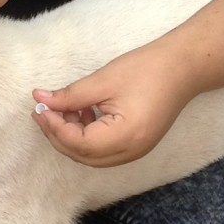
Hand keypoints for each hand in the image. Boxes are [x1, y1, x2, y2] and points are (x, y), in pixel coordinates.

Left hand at [32, 50, 193, 166]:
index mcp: (124, 137)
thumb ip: (69, 95)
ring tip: (62, 109)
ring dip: (71, 137)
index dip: (53, 126)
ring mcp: (135, 151)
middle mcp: (130, 151)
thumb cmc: (147, 69)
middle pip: (82, 155)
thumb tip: (40, 99)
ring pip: (91, 155)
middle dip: (58, 134)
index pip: (77, 143)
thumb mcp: (103, 80)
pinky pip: (104, 150)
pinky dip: (87, 137)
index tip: (39, 107)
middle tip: (42, 110)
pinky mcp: (137, 145)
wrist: (184, 67)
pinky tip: (82, 113)